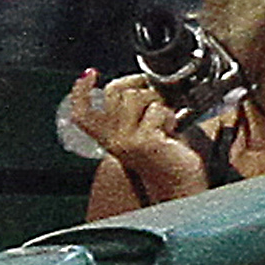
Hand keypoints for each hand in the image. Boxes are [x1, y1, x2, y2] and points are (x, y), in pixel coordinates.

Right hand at [67, 68, 207, 194]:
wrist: (185, 190)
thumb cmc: (170, 160)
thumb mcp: (144, 132)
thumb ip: (133, 111)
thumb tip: (140, 80)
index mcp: (109, 139)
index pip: (82, 113)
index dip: (80, 91)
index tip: (91, 73)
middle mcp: (114, 141)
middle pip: (115, 91)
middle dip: (139, 86)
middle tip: (158, 97)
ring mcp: (128, 141)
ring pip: (134, 95)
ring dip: (157, 101)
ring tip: (167, 121)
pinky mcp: (146, 141)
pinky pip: (156, 109)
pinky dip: (169, 115)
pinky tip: (174, 132)